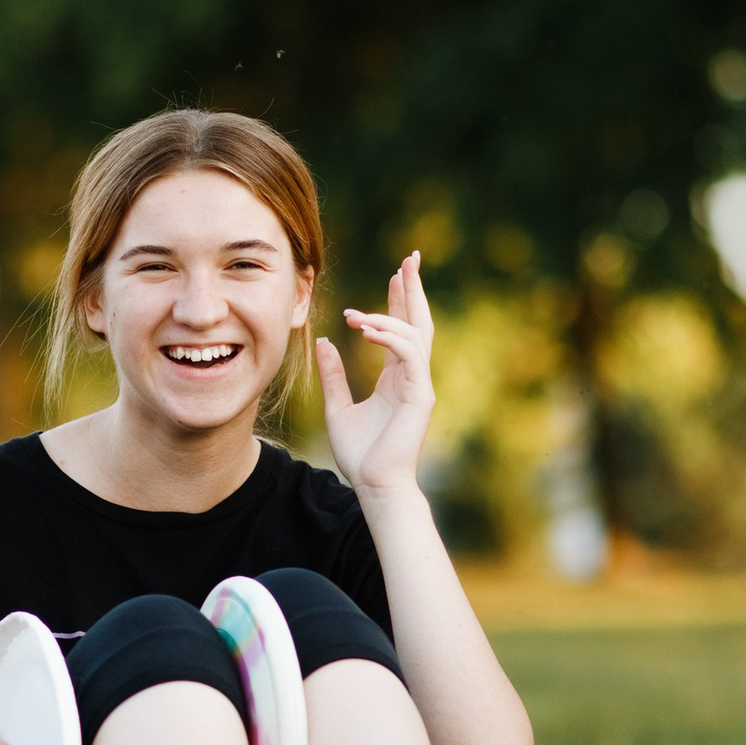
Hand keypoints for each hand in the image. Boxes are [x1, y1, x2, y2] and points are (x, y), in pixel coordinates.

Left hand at [319, 249, 436, 496]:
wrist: (373, 485)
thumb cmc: (360, 454)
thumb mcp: (337, 407)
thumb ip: (334, 375)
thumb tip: (325, 343)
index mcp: (397, 378)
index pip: (402, 329)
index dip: (400, 300)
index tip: (396, 273)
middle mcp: (412, 377)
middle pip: (419, 322)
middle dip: (414, 289)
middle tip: (410, 258)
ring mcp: (419, 385)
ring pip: (414, 334)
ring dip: (387, 315)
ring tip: (354, 315)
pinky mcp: (420, 396)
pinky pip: (409, 355)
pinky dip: (390, 338)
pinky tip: (366, 329)